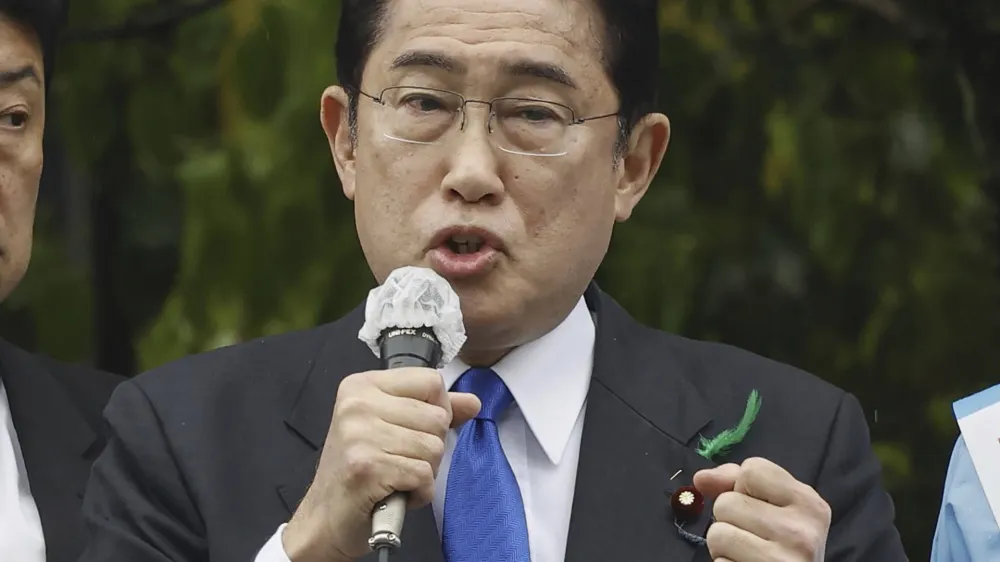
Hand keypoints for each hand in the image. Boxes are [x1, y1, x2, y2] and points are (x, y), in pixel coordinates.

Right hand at [281, 368, 480, 561]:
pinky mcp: (366, 466)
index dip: (437, 409)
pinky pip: (423, 475)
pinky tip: (397, 492)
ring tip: (397, 476)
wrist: (326, 519)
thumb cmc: (358, 472)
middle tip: (400, 460)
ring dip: (425, 472)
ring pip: (434, 447)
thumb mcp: (392, 428)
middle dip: (431, 447)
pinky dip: (419, 492)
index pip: (430, 380)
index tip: (416, 429)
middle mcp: (357, 404)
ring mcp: (359, 434)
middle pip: (437, 416)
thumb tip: (472, 402)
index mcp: (362, 386)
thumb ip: (432, 410)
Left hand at [693, 457, 830, 561]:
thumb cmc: (785, 548)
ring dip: (724, 545)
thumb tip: (701, 478)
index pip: (751, 470)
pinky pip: (719, 561)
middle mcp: (800, 531)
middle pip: (726, 501)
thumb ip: (739, 483)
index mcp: (809, 504)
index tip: (757, 506)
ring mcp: (781, 559)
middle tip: (753, 537)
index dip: (743, 486)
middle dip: (729, 519)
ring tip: (747, 553)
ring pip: (717, 532)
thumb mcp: (777, 509)